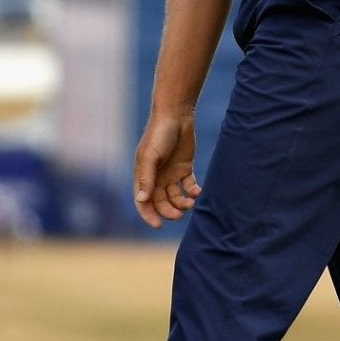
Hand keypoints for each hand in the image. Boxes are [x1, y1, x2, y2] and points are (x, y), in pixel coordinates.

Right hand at [133, 110, 200, 227]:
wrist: (176, 115)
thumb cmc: (159, 134)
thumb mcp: (150, 156)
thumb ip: (146, 178)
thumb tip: (141, 200)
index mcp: (144, 176)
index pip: (143, 202)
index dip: (149, 215)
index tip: (158, 225)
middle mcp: (156, 177)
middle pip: (161, 203)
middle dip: (170, 211)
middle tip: (181, 213)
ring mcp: (171, 174)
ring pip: (175, 197)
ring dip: (182, 203)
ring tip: (191, 202)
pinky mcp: (185, 169)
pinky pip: (188, 187)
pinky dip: (193, 192)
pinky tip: (198, 192)